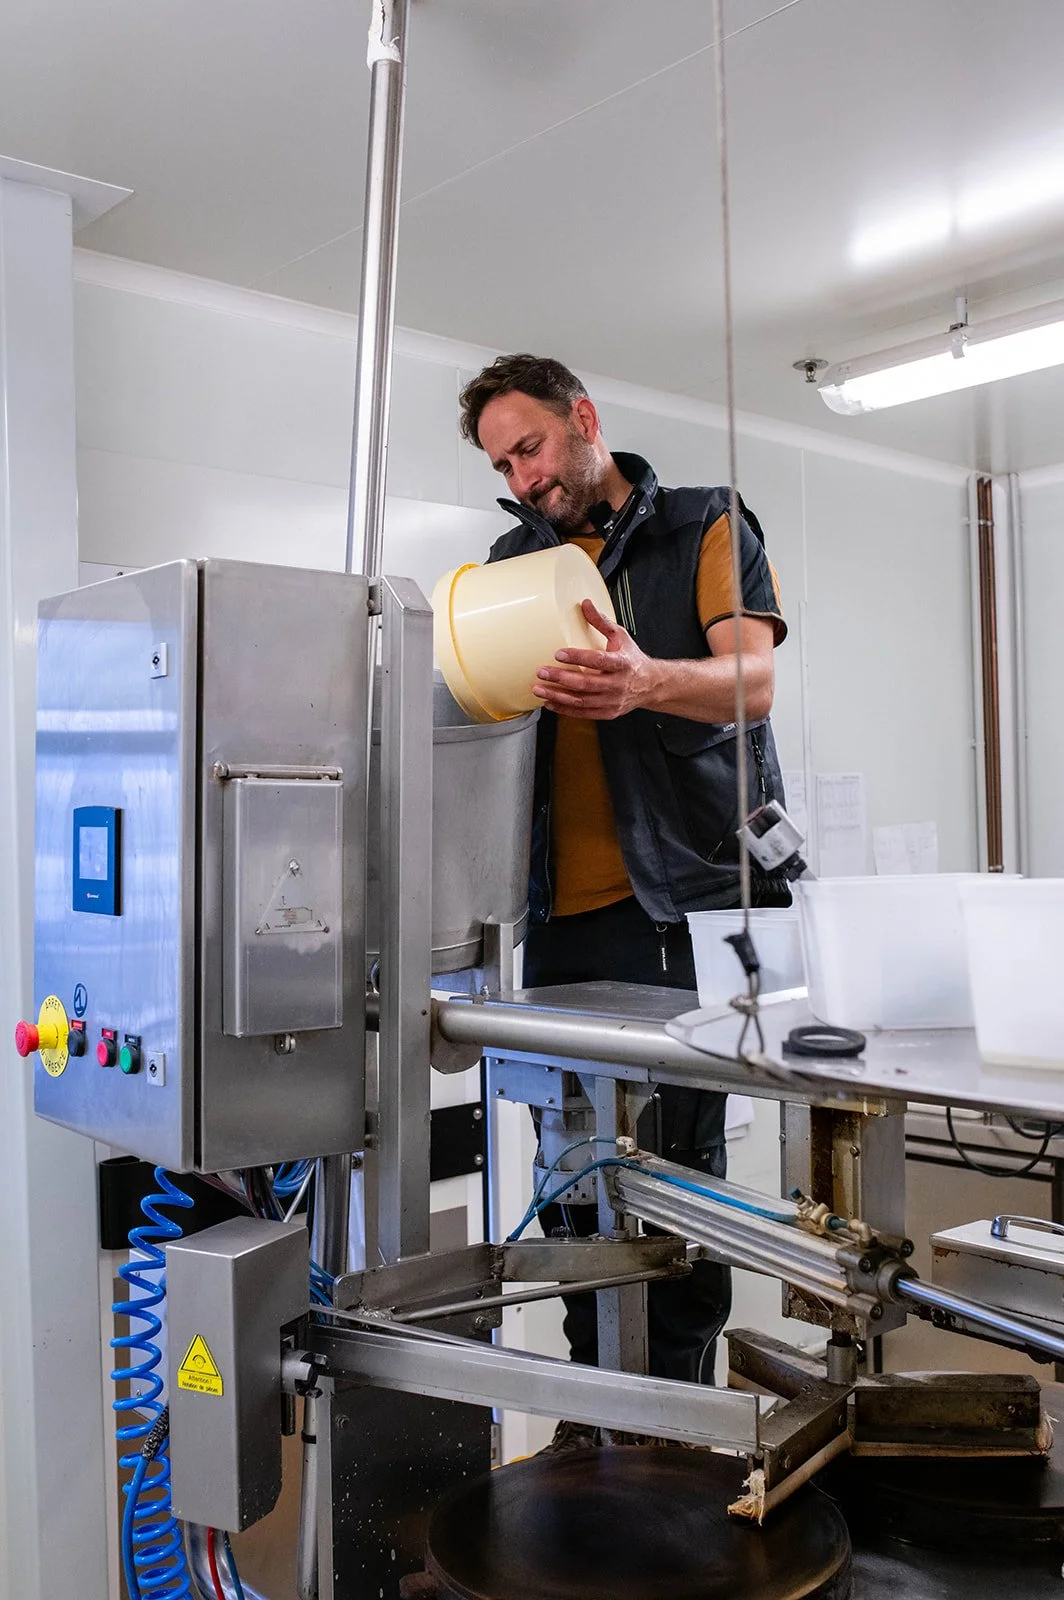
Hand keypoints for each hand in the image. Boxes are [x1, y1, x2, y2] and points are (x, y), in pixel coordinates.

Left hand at [532, 599, 660, 719]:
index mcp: (622, 663)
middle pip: (586, 683)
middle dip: (561, 678)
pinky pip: (584, 713)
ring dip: (558, 696)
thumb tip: (585, 604)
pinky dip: (565, 709)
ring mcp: (613, 701)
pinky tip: (550, 703)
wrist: (650, 684)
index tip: (559, 654)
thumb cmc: (632, 659)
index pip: (598, 660)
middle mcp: (618, 684)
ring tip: (539, 689)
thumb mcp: (620, 636)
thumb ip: (601, 622)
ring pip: (582, 701)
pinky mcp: (608, 713)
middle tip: (542, 672)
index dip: (578, 657)